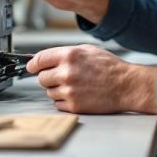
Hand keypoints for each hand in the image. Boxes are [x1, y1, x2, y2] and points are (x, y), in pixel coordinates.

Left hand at [27, 45, 156, 114]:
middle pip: (41, 78)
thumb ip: (64, 53)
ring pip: (49, 92)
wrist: (125, 85)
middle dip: (48, 77)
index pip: (39, 60)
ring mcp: (69, 90)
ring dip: (57, 89)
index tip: (31, 67)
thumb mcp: (87, 50)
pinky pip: (58, 104)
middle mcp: (66, 72)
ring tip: (75, 85)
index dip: (33, 64)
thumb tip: (44, 59)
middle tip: (60, 77)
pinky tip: (78, 94)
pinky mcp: (73, 105)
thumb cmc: (109, 67)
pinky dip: (64, 101)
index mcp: (69, 55)